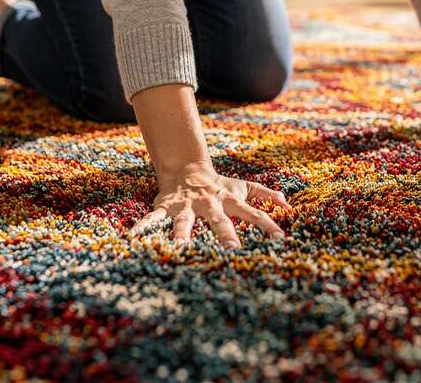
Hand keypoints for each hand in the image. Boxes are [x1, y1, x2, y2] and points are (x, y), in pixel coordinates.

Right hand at [128, 163, 290, 247]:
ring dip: (182, 235)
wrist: (187, 169)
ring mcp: (186, 206)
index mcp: (229, 200)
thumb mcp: (243, 187)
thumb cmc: (219, 185)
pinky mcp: (166, 207)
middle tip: (233, 250)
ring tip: (180, 249)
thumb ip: (265, 195)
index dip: (267, 224)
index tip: (280, 239)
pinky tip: (133, 238)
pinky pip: (153, 219)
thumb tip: (287, 204)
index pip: (253, 213)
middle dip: (225, 233)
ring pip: (184, 221)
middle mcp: (208, 204)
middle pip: (219, 219)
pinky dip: (143, 227)